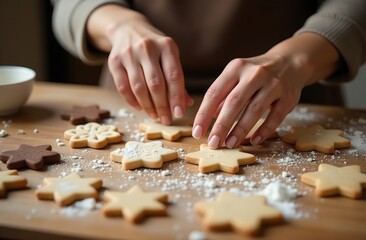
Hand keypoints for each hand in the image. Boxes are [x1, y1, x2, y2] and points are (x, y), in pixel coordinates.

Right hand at [87, 5, 192, 124]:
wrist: (128, 29)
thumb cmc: (155, 48)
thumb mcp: (169, 56)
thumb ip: (177, 79)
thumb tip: (186, 104)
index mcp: (167, 46)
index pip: (173, 76)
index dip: (176, 97)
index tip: (179, 113)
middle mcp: (147, 48)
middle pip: (156, 84)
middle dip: (162, 106)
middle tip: (166, 120)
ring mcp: (129, 54)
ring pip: (139, 87)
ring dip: (148, 106)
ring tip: (155, 116)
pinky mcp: (114, 61)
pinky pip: (123, 87)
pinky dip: (132, 101)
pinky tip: (140, 107)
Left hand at [192, 32, 340, 148]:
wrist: (291, 62)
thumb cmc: (256, 74)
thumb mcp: (237, 77)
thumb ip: (223, 95)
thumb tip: (209, 118)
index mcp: (236, 68)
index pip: (215, 92)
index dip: (204, 114)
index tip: (197, 132)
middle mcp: (254, 74)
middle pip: (234, 102)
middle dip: (221, 125)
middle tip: (213, 143)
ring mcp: (273, 84)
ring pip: (254, 110)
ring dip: (240, 130)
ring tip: (229, 144)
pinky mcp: (288, 97)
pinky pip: (275, 117)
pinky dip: (264, 130)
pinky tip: (253, 141)